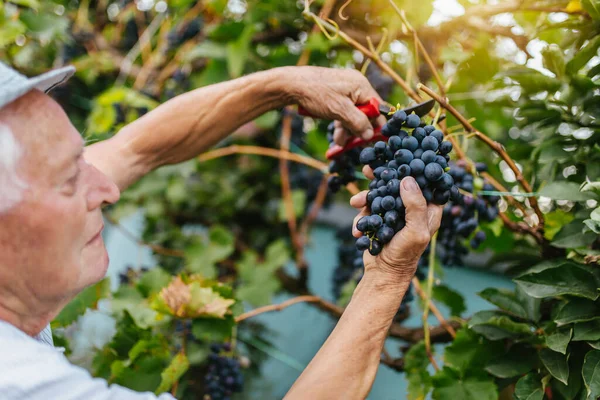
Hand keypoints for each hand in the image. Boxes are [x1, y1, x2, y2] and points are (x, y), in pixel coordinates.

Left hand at [281, 66, 385, 144]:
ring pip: (352, 113)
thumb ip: (357, 122)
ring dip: (347, 129)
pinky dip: (340, 123)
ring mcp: (345, 89)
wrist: (291, 84)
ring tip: (339, 143)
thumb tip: (370, 134)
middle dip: (358, 129)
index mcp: (361, 86)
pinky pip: (343, 110)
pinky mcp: (335, 94)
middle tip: (353, 144)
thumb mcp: (340, 110)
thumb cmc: (316, 94)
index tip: (373, 139)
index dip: (377, 124)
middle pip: (365, 112)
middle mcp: (356, 86)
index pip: (377, 107)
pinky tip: (335, 136)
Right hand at [350, 165, 442, 281]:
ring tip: (355, 202)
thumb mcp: (415, 232)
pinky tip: (358, 228)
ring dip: (366, 197)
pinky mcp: (380, 218)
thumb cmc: (405, 255)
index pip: (426, 182)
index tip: (401, 156)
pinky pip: (369, 208)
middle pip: (399, 183)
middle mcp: (413, 207)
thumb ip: (415, 206)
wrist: (383, 273)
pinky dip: (361, 214)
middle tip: (369, 169)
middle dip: (383, 177)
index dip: (415, 167)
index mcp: (429, 209)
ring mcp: (395, 212)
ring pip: (381, 194)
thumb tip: (407, 180)